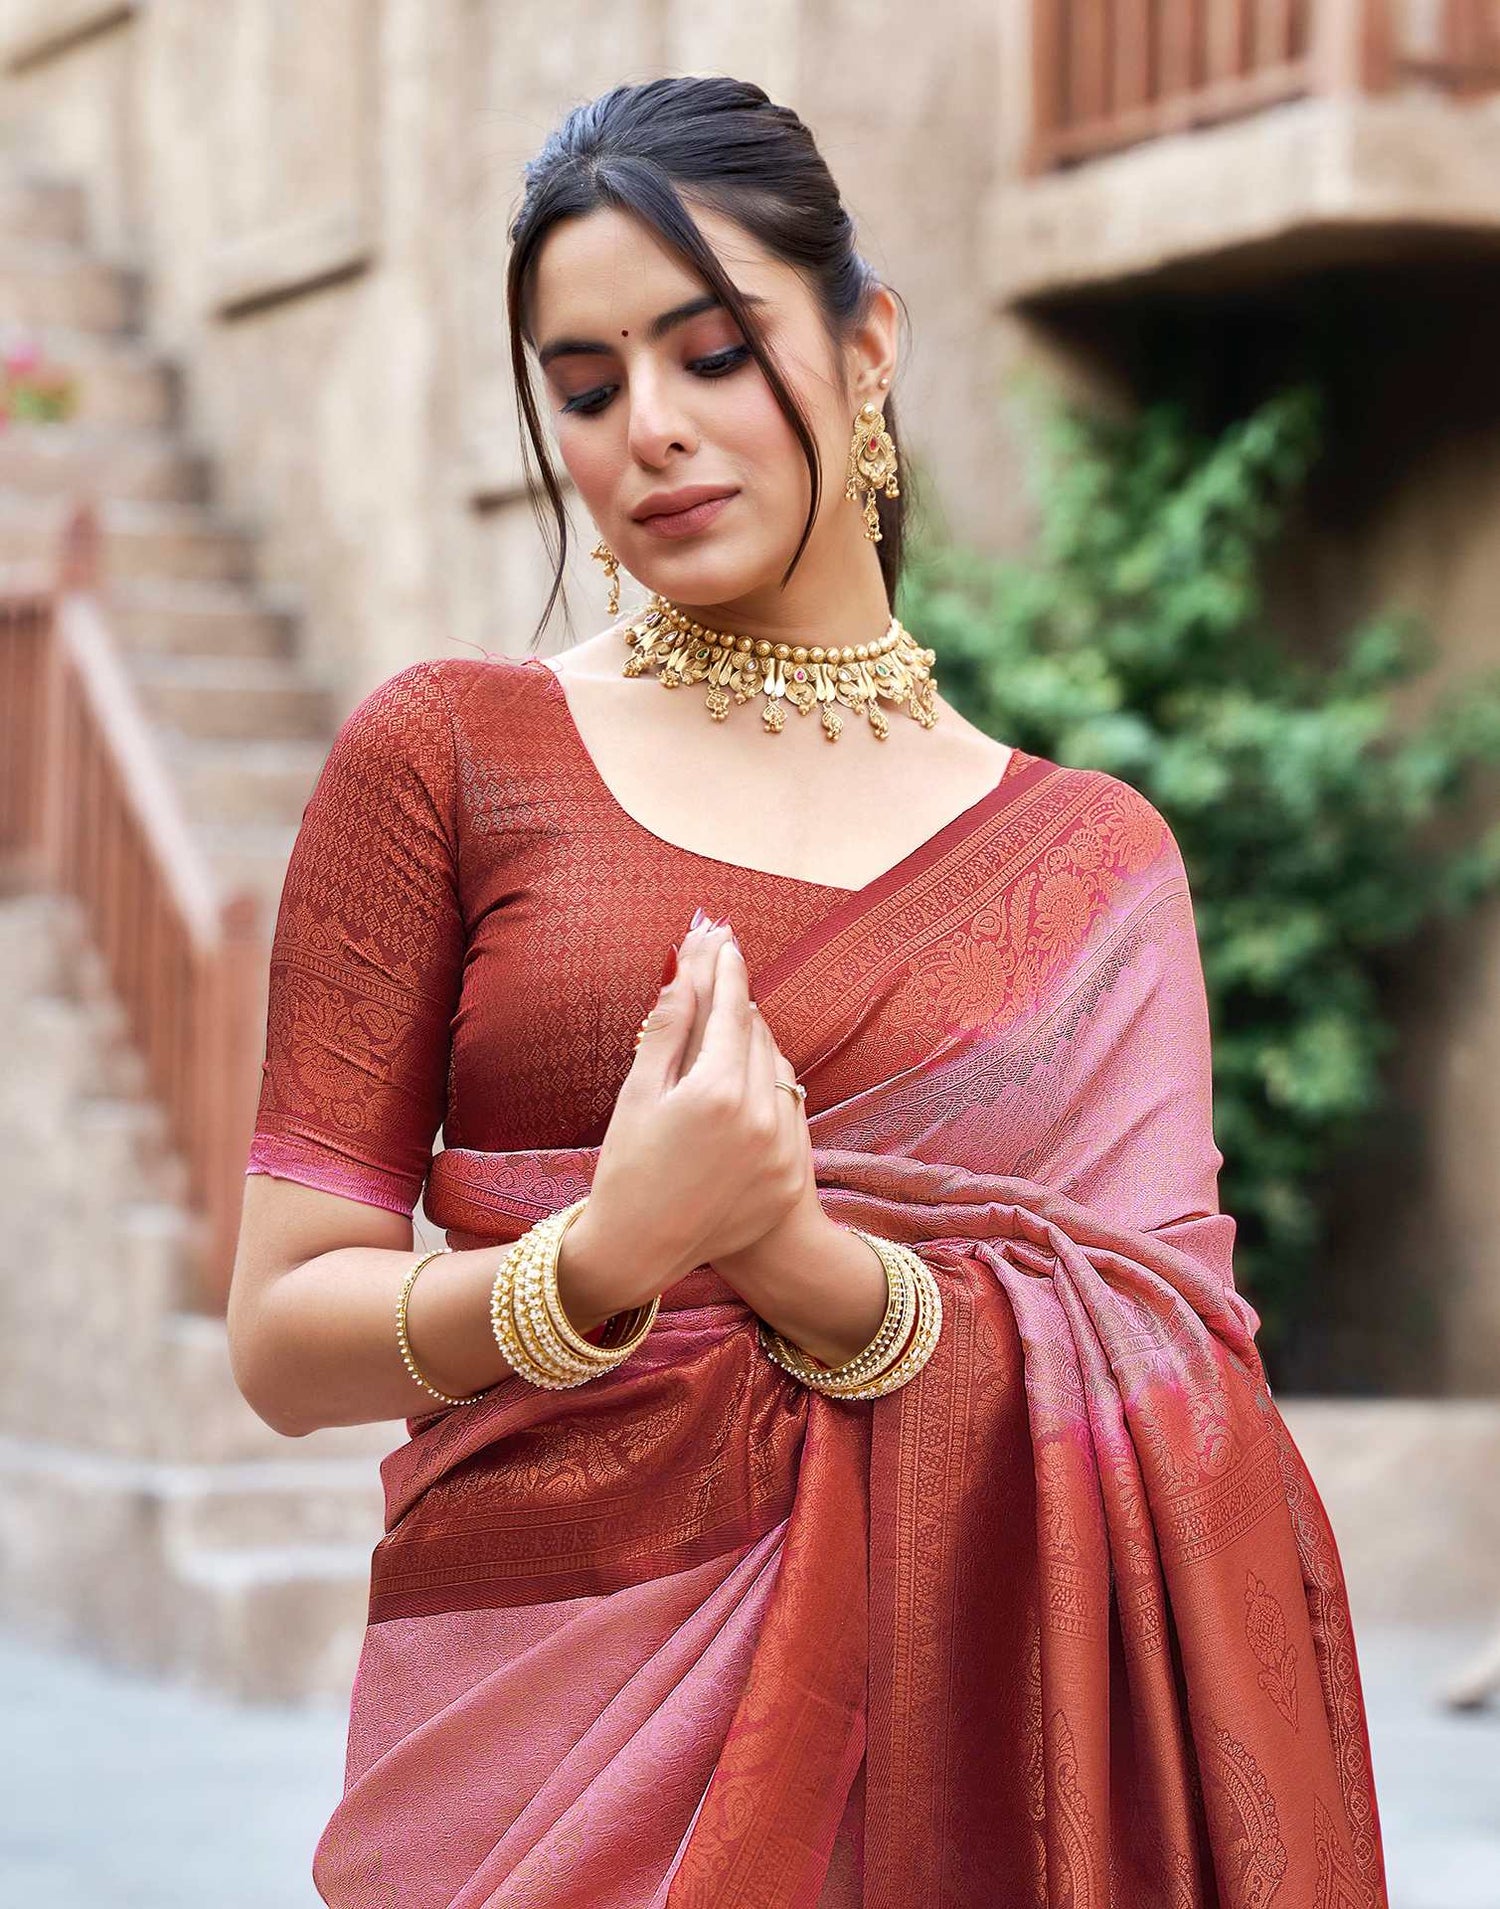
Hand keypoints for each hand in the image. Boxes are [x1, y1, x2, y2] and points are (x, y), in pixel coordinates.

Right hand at [563, 914, 812, 1315]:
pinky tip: (745, 1078)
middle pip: (755, 1032)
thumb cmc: (625, 1169)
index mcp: (716, 1092)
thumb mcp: (638, 1093)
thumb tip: (684, 965)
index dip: (723, 970)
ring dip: (754, 1040)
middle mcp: (759, 1116)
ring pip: (776, 1066)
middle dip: (736, 999)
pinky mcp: (790, 1173)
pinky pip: (788, 1107)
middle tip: (721, 967)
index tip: (721, 939)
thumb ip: (668, 1026)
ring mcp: (781, 1148)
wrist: (640, 1252)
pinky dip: (768, 1084)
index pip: (729, 1010)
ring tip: (729, 1022)